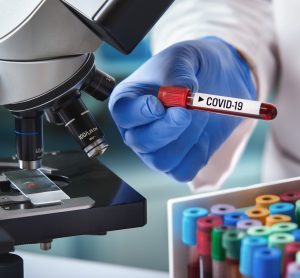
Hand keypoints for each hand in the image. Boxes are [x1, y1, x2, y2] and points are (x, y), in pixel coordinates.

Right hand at [109, 37, 255, 181]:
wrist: (216, 79)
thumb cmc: (190, 67)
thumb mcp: (183, 57)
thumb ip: (177, 74)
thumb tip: (178, 97)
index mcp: (129, 101)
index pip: (124, 114)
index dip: (142, 112)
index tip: (161, 103)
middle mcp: (138, 129)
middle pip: (140, 142)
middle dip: (167, 128)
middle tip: (187, 111)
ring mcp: (156, 149)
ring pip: (161, 161)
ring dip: (185, 140)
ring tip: (199, 117)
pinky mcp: (177, 161)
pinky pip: (182, 171)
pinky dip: (196, 155)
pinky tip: (203, 136)